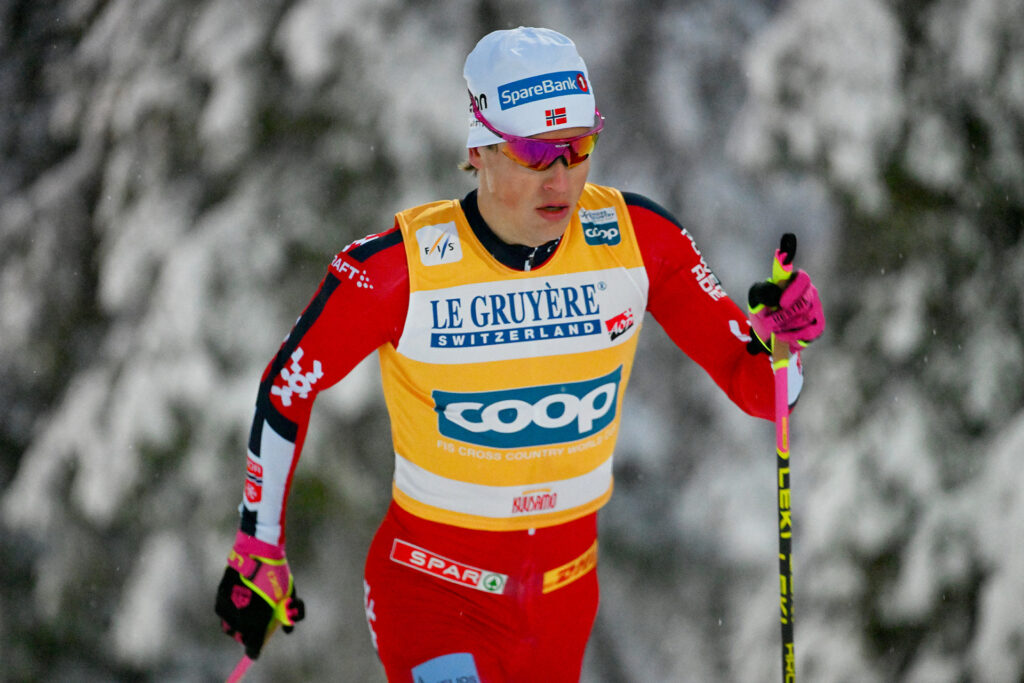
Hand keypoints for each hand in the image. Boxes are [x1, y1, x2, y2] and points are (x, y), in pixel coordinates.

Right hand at [215, 531, 304, 658]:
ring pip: (229, 628)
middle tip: (255, 627)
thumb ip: (288, 614)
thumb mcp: (288, 595)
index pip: (253, 648)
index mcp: (257, 622)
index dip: (256, 649)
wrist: (258, 553)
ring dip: (237, 625)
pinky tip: (239, 602)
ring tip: (246, 615)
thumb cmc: (277, 575)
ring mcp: (228, 609)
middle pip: (241, 638)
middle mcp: (240, 620)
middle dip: (249, 635)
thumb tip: (287, 629)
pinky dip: (230, 612)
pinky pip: (223, 613)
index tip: (257, 649)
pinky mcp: (220, 598)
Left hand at [747, 234, 824, 354]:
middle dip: (784, 314)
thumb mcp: (756, 298)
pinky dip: (793, 338)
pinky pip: (809, 333)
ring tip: (773, 330)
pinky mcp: (817, 328)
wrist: (765, 336)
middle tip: (770, 320)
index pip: (801, 279)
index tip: (780, 301)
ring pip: (804, 319)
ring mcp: (815, 311)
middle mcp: (809, 294)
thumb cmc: (761, 311)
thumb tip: (777, 295)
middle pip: (803, 302)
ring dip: (785, 327)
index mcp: (794, 283)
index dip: (793, 289)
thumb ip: (764, 290)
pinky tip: (783, 338)